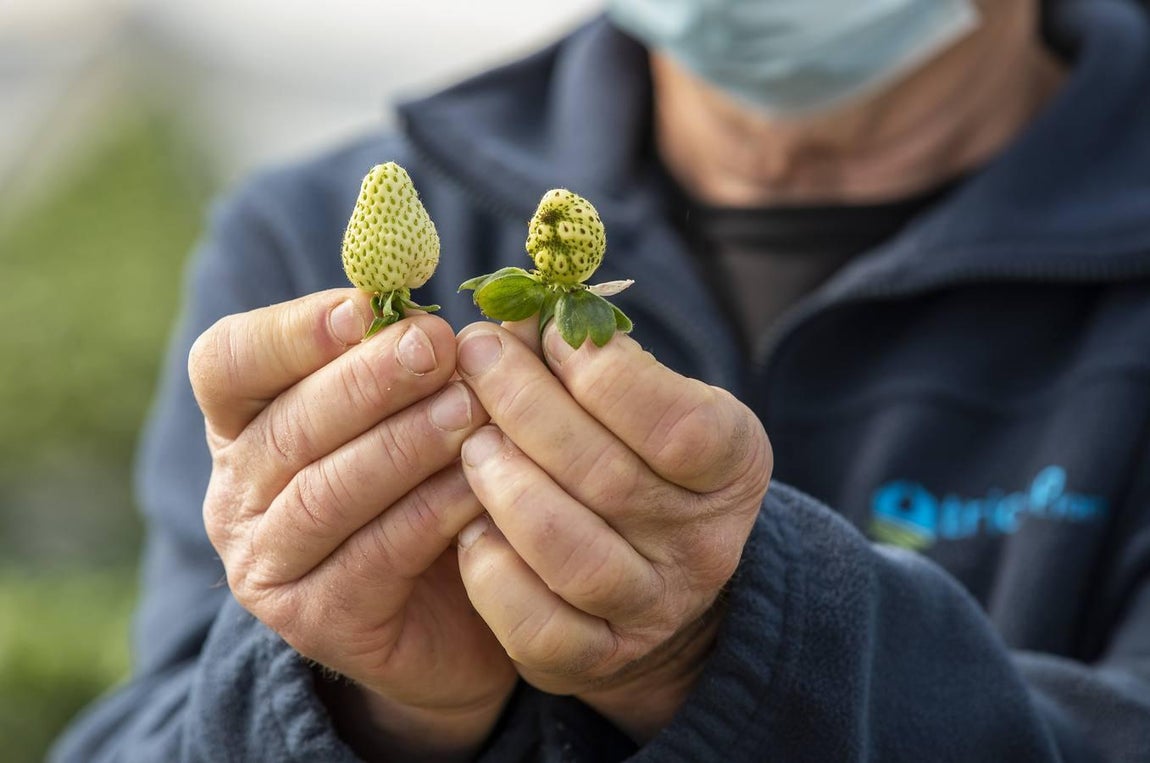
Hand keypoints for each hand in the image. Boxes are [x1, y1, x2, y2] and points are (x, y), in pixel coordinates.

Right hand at [188, 290, 515, 758]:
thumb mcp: (419, 410)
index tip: (366, 305)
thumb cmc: (431, 486)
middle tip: (438, 346)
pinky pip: (372, 558)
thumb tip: (483, 305)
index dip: (291, 331)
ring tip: (467, 409)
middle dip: (368, 380)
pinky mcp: (315, 621)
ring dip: (401, 444)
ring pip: (326, 493)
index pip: (229, 362)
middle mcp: (238, 492)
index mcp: (246, 422)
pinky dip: (428, 514)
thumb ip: (432, 358)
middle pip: (287, 426)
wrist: (451, 615)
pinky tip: (477, 485)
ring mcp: (267, 563)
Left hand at [453, 322, 771, 740]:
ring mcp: (651, 608)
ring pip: (570, 554)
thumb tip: (512, 309)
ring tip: (471, 441)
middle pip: (609, 479)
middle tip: (477, 356)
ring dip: (507, 486)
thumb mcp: (648, 398)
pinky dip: (492, 570)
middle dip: (527, 405)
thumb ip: (593, 357)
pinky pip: (535, 625)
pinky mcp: (595, 656)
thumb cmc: (640, 456)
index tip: (547, 329)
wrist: (657, 573)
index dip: (607, 375)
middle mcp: (703, 545)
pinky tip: (468, 524)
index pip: (682, 429)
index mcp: (731, 468)